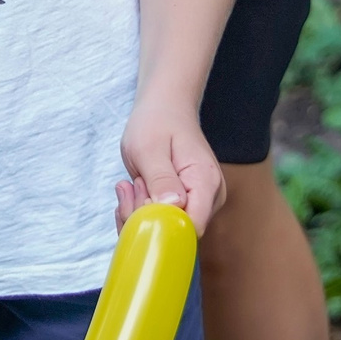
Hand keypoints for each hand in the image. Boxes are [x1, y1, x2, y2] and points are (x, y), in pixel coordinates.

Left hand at [115, 104, 221, 233]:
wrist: (165, 108)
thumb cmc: (157, 122)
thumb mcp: (150, 148)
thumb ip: (161, 180)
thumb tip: (172, 209)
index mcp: (206, 182)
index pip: (192, 227)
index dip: (161, 225)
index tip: (141, 200)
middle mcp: (209, 198)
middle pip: (177, 231)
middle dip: (145, 217)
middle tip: (131, 186)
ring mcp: (199, 203)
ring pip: (166, 229)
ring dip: (139, 213)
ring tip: (133, 183)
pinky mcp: (186, 206)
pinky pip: (162, 221)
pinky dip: (141, 211)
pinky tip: (134, 189)